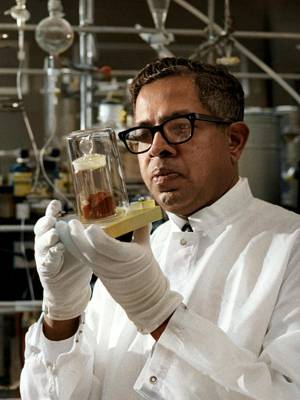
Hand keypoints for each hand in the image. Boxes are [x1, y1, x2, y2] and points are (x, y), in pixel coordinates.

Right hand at [34, 200, 92, 320]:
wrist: (70, 288)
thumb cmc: (78, 261)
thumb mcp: (83, 243)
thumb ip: (87, 230)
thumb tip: (107, 214)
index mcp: (55, 232)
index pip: (51, 217)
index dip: (51, 210)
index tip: (56, 204)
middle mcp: (46, 241)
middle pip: (41, 228)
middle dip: (45, 222)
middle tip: (52, 219)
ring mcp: (44, 255)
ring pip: (41, 244)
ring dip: (47, 238)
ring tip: (55, 235)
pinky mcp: (46, 269)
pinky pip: (47, 261)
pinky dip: (52, 255)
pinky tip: (59, 249)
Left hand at [57, 219, 182, 333]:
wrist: (144, 298)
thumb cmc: (147, 272)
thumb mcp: (147, 249)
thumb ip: (141, 229)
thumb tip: (142, 211)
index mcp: (129, 258)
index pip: (109, 248)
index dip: (98, 238)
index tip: (91, 226)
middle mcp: (113, 266)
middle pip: (91, 252)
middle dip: (77, 237)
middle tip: (71, 222)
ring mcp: (103, 271)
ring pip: (83, 256)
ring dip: (70, 242)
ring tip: (63, 227)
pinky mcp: (97, 272)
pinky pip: (83, 260)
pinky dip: (74, 248)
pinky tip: (67, 238)